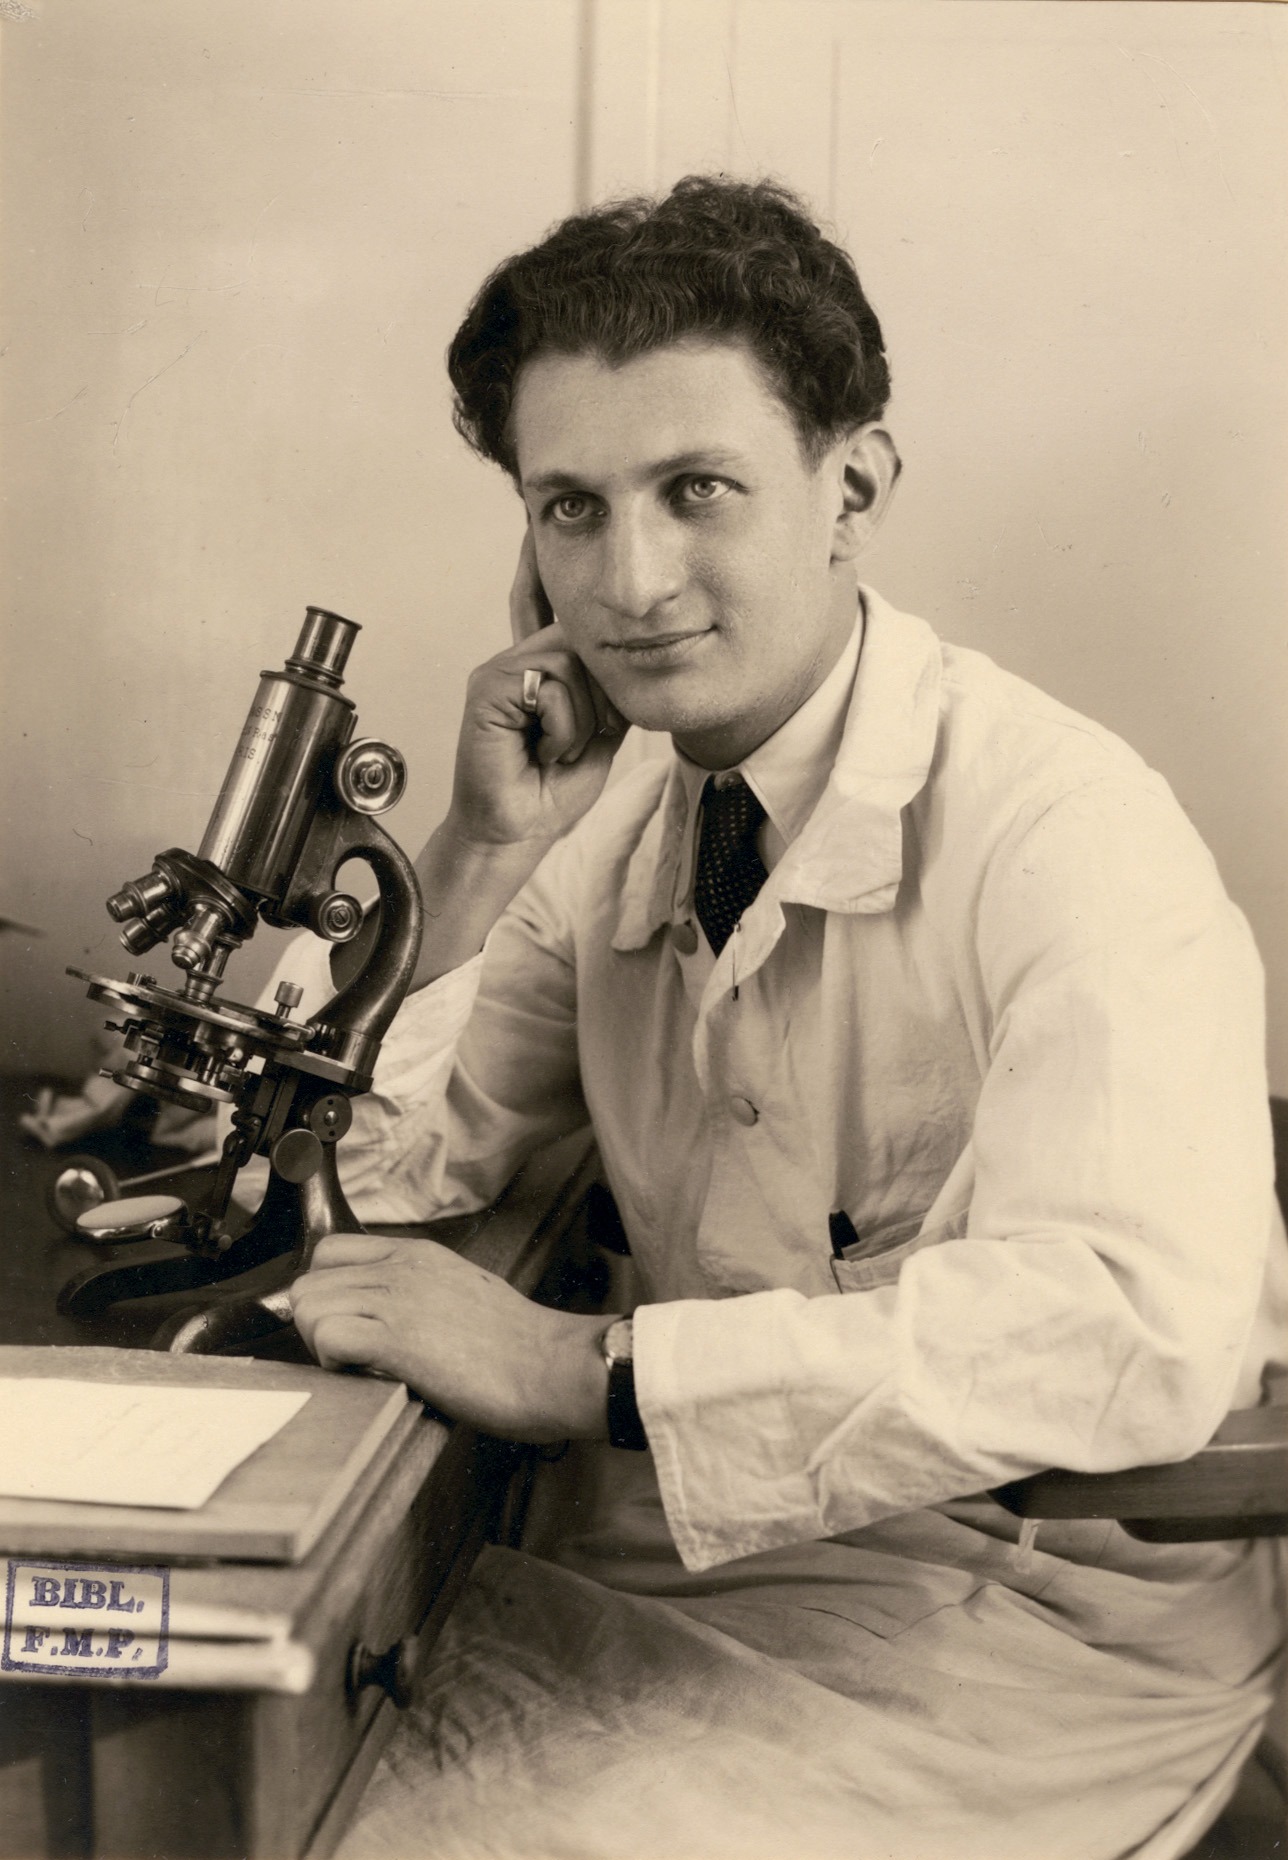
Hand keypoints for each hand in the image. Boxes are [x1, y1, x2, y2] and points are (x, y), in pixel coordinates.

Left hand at [289, 1233, 610, 1443]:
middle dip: (316, 1324)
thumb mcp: (464, 1293)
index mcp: (418, 1254)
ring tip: (359, 1366)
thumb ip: (420, 1293)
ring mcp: (399, 1298)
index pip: (330, 1251)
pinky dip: (332, 1362)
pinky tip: (365, 1375)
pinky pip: (326, 1336)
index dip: (326, 1294)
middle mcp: (402, 1267)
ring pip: (307, 1305)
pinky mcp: (397, 1337)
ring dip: (320, 1344)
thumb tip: (384, 1318)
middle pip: (307, 1282)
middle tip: (350, 1355)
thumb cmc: (519, 1347)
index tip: (346, 1326)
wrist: (554, 1366)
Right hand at [445, 530, 625, 850]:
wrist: (517, 830)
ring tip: (555, 748)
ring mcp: (499, 669)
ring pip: (574, 660)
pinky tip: (539, 749)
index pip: (550, 606)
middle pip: (584, 634)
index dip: (545, 564)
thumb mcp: (597, 729)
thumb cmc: (551, 787)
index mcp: (541, 665)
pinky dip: (561, 727)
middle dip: (598, 695)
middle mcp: (517, 658)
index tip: (541, 518)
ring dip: (581, 719)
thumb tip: (623, 647)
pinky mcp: (489, 685)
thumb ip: (605, 686)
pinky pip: (552, 684)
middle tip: (571, 741)